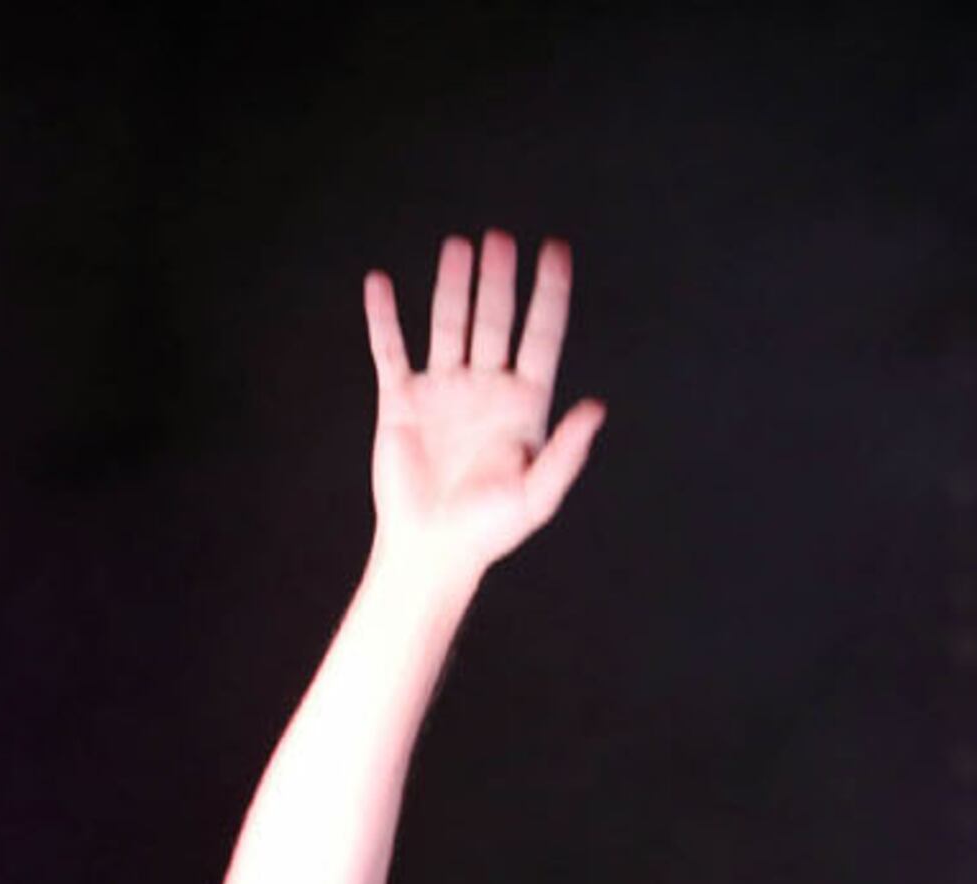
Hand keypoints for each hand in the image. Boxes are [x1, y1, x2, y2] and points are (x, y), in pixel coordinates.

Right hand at [363, 231, 605, 583]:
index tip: (555, 251)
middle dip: (498, 280)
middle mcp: (485, 389)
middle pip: (494, 319)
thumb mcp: (537, 496)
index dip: (549, 293)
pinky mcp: (402, 402)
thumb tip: (596, 408)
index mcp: (523, 405)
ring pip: (448, 324)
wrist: (431, 551)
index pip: (541, 335)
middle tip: (500, 240)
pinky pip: (391, 351)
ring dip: (453, 286)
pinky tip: (380, 284)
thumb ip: (567, 452)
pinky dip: (384, 318)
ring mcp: (443, 391)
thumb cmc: (488, 531)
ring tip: (459, 246)